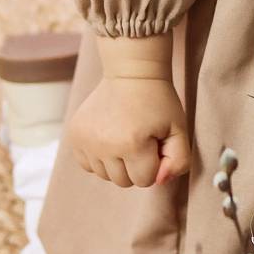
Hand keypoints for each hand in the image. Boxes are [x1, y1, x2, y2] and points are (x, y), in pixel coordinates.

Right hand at [69, 76, 190, 187]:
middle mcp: (105, 146)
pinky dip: (99, 158)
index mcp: (132, 144)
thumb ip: (179, 161)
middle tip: (141, 138)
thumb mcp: (179, 129)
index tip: (155, 141)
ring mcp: (86, 141)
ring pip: (105, 175)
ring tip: (125, 135)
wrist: (131, 72)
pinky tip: (109, 136)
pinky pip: (88, 166)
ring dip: (117, 163)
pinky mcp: (74, 135)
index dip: (154, 162)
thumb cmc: (158, 101)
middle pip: (123, 182)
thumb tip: (160, 181)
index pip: (145, 180)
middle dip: (135, 165)